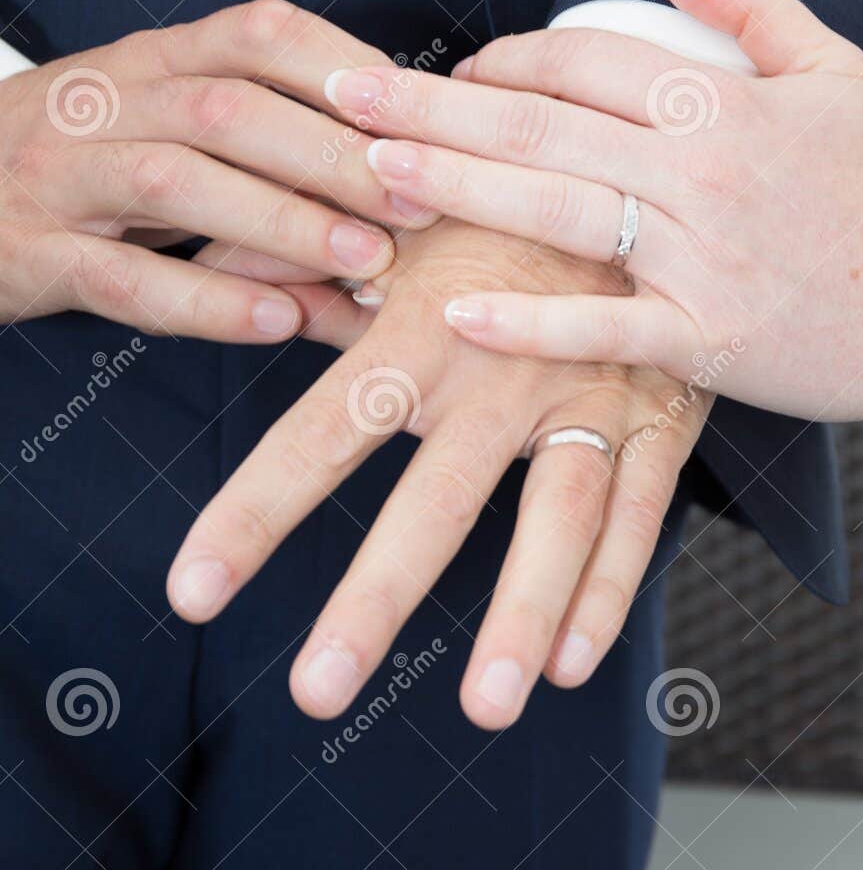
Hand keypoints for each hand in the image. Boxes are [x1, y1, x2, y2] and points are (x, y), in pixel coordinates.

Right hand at [0, 0, 437, 340]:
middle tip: (419, 202)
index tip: (420, 112)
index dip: (343, 63)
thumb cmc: (82, 167)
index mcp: (149, 59)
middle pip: (230, 107)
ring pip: (177, 181)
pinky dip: (207, 301)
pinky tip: (278, 320)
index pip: (256, 31)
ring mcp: (60, 173)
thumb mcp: (162, 132)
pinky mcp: (33, 252)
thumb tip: (400, 212)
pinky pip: (124, 276)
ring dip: (283, 221)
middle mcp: (104, 100)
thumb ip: (267, 158)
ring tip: (366, 261)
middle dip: (334, 154)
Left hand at [168, 222, 705, 727]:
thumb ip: (300, 255)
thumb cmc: (500, 197)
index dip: (256, 512)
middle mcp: (503, 368)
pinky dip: (610, 586)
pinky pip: (641, 509)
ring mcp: (591, 392)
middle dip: (374, 598)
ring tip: (484, 709)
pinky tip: (570, 664)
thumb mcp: (403, 216)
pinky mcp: (663, 411)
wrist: (644, 160)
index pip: (323, 431)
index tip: (192, 593)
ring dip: (520, 611)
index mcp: (422, 325)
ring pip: (557, 516)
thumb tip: (199, 268)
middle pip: (435, 497)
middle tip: (317, 694)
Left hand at [330, 0, 862, 421]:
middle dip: (434, 106)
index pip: (585, 61)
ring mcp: (700, 257)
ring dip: (454, 186)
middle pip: (543, 124)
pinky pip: (602, 328)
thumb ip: (746, 1)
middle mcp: (701, 172)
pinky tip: (459, 312)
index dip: (504, 58)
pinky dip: (530, 323)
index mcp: (721, 102)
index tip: (450, 71)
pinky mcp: (705, 338)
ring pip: (554, 210)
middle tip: (346, 94)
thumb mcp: (830, 66)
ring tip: (373, 170)